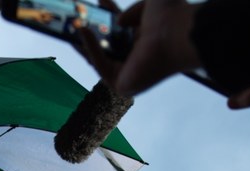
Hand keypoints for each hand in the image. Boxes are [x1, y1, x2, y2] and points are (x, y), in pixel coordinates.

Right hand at [79, 0, 201, 96]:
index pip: (120, 30)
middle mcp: (137, 59)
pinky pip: (99, 63)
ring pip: (99, 56)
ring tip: (69, 22)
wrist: (180, 33)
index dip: (106, 15)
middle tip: (75, 14)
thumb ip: (132, 11)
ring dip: (83, 40)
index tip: (96, 2)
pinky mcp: (120, 84)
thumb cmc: (172, 17)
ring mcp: (128, 73)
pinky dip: (89, 47)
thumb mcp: (149, 4)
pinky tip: (80, 29)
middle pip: (106, 44)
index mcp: (146, 42)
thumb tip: (118, 20)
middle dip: (90, 29)